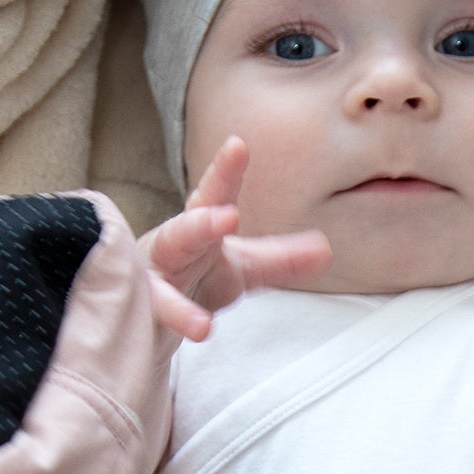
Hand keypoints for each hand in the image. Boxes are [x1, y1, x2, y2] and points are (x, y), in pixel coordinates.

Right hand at [140, 137, 331, 341]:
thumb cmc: (196, 280)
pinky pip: (162, 310)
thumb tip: (326, 250)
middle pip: (185, 230)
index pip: (213, 196)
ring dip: (186, 265)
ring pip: (167, 266)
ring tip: (216, 258)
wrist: (148, 318)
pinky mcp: (147, 309)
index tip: (238, 146)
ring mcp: (156, 277)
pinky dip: (180, 316)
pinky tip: (201, 328)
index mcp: (198, 226)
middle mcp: (174, 246)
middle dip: (203, 222)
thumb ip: (281, 259)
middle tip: (229, 215)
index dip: (224, 173)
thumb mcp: (243, 268)